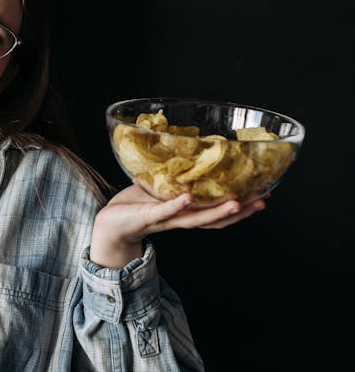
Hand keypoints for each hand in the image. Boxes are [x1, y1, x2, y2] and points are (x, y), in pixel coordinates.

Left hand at [90, 183, 265, 268]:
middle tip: (261, 202)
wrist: (109, 223)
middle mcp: (181, 220)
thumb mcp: (160, 187)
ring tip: (236, 204)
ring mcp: (166, 220)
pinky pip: (164, 212)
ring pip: (195, 219)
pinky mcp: (147, 217)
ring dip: (216, 213)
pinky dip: (177, 205)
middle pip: (215, 220)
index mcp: (186, 213)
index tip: (263, 197)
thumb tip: (191, 148)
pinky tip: (189, 198)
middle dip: (240, 212)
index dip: (242, 207)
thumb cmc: (136, 204)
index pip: (219, 213)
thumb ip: (176, 175)